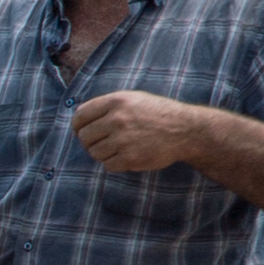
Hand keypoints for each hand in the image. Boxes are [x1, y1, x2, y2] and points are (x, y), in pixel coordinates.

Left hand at [71, 90, 206, 172]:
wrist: (185, 130)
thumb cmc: (157, 114)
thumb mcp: (133, 99)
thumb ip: (108, 106)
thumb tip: (79, 120)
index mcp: (116, 101)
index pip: (80, 116)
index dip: (78, 126)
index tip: (81, 132)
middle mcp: (117, 119)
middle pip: (84, 137)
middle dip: (90, 142)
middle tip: (103, 143)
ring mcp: (123, 139)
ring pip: (94, 152)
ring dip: (103, 153)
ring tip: (118, 149)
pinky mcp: (130, 158)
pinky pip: (108, 165)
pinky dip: (114, 163)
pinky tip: (126, 156)